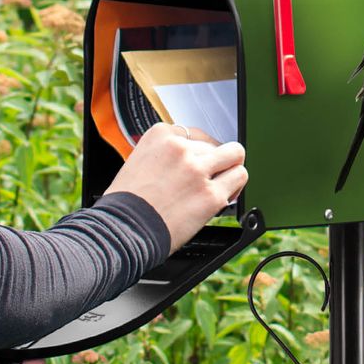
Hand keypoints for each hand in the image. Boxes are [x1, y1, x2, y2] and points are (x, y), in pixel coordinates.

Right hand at [103, 121, 247, 252]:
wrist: (124, 230)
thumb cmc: (126, 202)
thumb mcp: (138, 161)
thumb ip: (163, 154)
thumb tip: (184, 159)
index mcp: (160, 135)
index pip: (195, 134)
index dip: (198, 151)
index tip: (197, 162)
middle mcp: (180, 148)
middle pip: (214, 145)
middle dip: (213, 161)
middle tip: (208, 176)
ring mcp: (197, 170)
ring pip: (235, 155)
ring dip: (230, 169)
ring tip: (222, 182)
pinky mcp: (211, 194)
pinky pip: (238, 179)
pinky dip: (234, 188)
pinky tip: (224, 196)